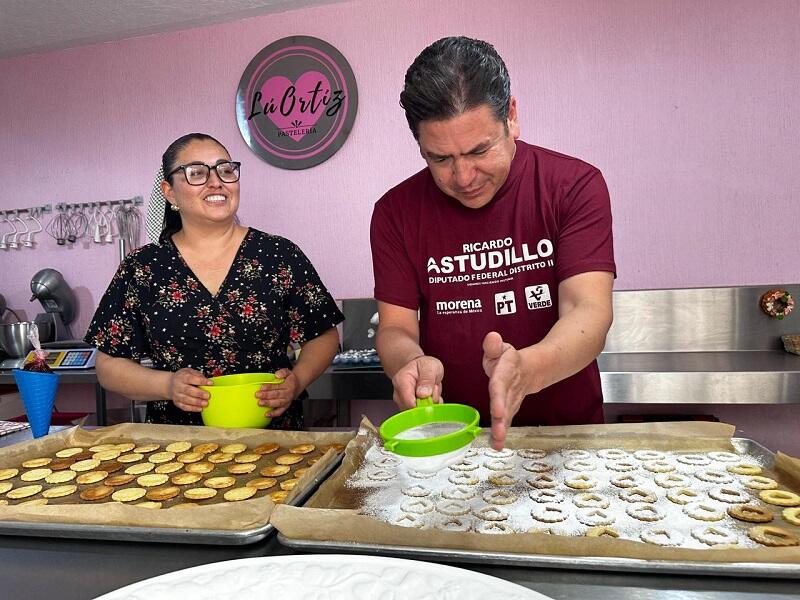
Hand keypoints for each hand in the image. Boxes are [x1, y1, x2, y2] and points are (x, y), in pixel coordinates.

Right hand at [169, 368, 211, 412]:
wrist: (170, 384)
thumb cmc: (182, 377)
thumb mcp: (189, 371)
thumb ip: (197, 374)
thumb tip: (206, 379)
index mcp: (181, 377)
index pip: (191, 378)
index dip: (201, 381)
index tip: (210, 383)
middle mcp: (178, 386)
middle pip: (188, 390)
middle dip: (199, 393)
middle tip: (207, 395)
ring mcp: (177, 395)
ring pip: (186, 400)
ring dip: (196, 402)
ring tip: (205, 403)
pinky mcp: (177, 402)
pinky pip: (184, 407)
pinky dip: (192, 408)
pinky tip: (199, 408)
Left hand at [256, 368, 300, 417]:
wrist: (297, 386)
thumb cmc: (290, 380)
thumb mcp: (288, 372)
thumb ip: (283, 372)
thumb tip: (277, 375)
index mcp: (288, 386)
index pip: (277, 386)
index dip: (269, 387)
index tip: (262, 387)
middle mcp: (288, 394)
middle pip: (277, 395)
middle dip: (267, 395)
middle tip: (258, 395)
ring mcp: (287, 401)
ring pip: (277, 403)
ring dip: (269, 404)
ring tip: (260, 403)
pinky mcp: (285, 407)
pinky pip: (280, 411)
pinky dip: (273, 414)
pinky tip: (266, 414)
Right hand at [391, 355, 443, 409]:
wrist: (419, 367)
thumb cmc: (423, 366)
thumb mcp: (430, 367)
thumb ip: (427, 379)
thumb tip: (424, 394)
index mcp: (401, 382)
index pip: (409, 402)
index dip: (423, 404)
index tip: (431, 396)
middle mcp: (399, 394)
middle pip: (414, 409)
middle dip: (428, 402)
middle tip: (433, 389)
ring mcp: (403, 402)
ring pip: (419, 412)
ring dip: (430, 404)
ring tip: (431, 391)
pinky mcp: (408, 408)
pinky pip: (421, 413)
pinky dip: (430, 407)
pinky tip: (431, 397)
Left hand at [482, 331, 527, 449]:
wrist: (531, 369)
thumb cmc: (508, 359)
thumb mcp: (501, 348)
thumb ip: (493, 345)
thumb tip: (492, 337)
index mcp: (506, 372)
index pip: (500, 385)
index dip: (499, 398)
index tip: (497, 411)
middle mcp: (510, 389)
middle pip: (506, 404)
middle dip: (502, 419)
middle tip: (498, 431)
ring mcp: (512, 400)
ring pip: (507, 416)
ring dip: (502, 429)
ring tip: (497, 443)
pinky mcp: (511, 408)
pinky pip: (506, 421)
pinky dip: (501, 434)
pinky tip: (496, 445)